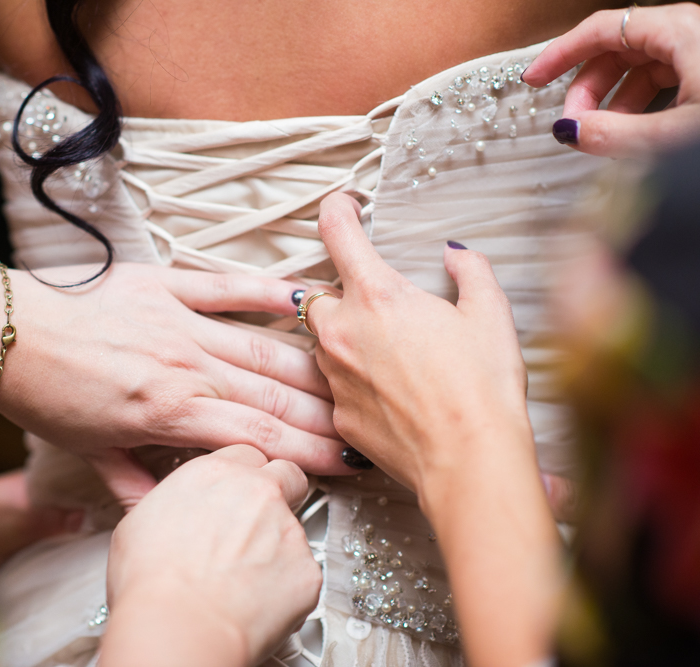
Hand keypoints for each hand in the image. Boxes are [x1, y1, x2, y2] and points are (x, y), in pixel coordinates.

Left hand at [0, 263, 350, 506]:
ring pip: (262, 345)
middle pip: (272, 394)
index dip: (307, 452)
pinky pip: (224, 285)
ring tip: (351, 374)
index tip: (344, 461)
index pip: (256, 436)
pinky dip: (265, 290)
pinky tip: (303, 296)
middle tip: (364, 423)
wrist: (1, 334)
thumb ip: (139, 482)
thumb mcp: (91, 452)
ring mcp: (177, 321)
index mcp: (169, 412)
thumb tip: (170, 509)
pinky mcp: (163, 284)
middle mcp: (184, 366)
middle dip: (324, 415)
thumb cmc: (43, 393)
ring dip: (312, 364)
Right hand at [101, 445, 319, 666]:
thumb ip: (176, 500)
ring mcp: (288, 529)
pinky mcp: (307, 570)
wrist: (178, 627)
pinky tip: (256, 600)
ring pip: (295, 527)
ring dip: (277, 545)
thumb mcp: (141, 520)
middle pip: (288, 474)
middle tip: (259, 521)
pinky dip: (287, 585)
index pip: (248, 454)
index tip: (240, 491)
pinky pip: (303, 571)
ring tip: (244, 576)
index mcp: (216, 472)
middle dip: (280, 492)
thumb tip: (178, 509)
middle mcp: (259, 492)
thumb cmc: (152, 582)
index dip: (245, 475)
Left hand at [304, 194, 559, 666]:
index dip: (337, 209)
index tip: (343, 205)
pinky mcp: (337, 413)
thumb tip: (458, 256)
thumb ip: (469, 272)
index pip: (337, 231)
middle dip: (343, 292)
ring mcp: (334, 375)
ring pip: (322, 340)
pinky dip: (354, 381)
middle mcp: (342, 332)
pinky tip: (391, 392)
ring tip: (392, 355)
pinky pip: (334, 384)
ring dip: (346, 337)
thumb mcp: (490, 314)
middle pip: (318, 292)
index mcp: (377, 296)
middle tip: (381, 303)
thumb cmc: (481, 391)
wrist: (469, 461)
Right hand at [522, 3, 699, 156]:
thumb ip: (617, 134)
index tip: (534, 78)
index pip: (600, 30)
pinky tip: (634, 134)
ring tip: (606, 138)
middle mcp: (689, 34)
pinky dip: (640, 107)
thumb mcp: (675, 132)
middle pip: (618, 52)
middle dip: (588, 91)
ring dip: (613, 105)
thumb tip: (572, 132)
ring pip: (641, 70)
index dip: (560, 54)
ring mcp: (699, 53)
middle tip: (572, 126)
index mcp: (680, 31)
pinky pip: (664, 82)